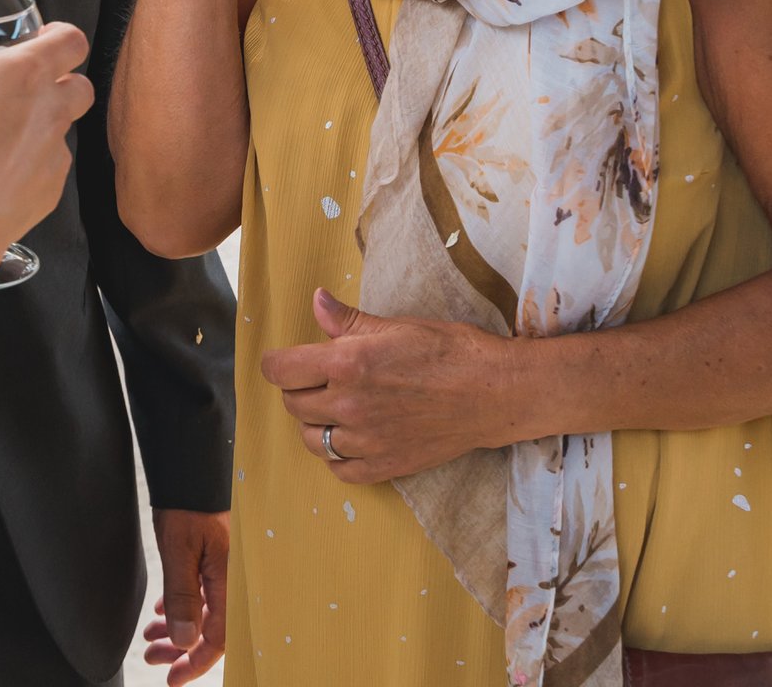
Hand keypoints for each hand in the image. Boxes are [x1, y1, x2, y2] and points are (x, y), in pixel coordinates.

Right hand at [0, 22, 93, 272]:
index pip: (72, 41)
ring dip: (42, 129)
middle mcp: (51, 109)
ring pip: (63, 133)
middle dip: (64, 83)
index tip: (47, 38)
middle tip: (32, 88)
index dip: (64, 36)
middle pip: (82, 87)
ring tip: (4, 136)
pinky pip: (48, 172)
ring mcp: (55, 153)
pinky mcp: (49, 191)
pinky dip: (29, 169)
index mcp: (27, 72)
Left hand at [139, 509, 226, 682]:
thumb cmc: (189, 506)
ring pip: (203, 614)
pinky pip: (201, 596)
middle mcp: (231, 582)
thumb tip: (185, 641)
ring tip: (151, 637)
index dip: (195, 663)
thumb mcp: (179, 551)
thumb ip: (183, 597)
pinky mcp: (215, 562)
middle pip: (210, 631)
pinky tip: (163, 612)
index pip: (217, 639)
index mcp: (229, 583)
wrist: (192, 472)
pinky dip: (181, 608)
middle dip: (180, 649)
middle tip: (153, 657)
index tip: (172, 678)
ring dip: (177, 630)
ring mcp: (224, 572)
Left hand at [259, 289, 523, 485]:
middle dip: (300, 389)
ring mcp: (367, 440)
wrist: (494, 393)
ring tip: (335, 408)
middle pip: (293, 404)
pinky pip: (340, 469)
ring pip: (312, 440)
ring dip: (316, 424)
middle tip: (319, 380)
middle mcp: (351, 404)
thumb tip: (315, 300)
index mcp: (348, 363)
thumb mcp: (395, 326)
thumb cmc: (449, 351)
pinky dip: (339, 456)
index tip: (284, 362)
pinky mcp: (386, 466)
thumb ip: (348, 320)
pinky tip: (352, 438)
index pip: (280, 370)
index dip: (277, 364)